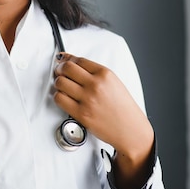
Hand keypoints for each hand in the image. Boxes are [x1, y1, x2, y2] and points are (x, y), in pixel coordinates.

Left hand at [53, 54, 153, 188]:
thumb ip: (94, 73)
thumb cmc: (123, 107)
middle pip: (66, 68)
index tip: (63, 61)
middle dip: (60, 69)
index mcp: (105, 74)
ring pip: (60, 82)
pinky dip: (59, 97)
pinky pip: (59, 99)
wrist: (130, 129)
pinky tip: (64, 98)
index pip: (78, 60)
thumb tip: (74, 64)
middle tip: (60, 72)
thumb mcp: (113, 82)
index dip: (68, 59)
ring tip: (63, 87)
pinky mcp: (81, 114)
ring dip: (58, 83)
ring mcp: (87, 99)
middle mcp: (95, 84)